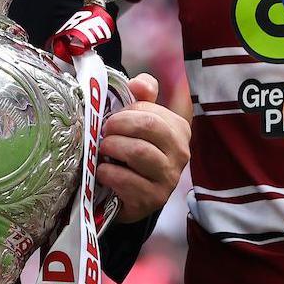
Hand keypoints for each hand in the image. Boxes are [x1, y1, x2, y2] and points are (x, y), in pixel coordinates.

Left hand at [95, 73, 189, 223]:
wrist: (129, 196)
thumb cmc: (132, 152)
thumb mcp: (138, 121)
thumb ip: (142, 95)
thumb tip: (138, 84)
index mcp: (179, 129)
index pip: (149, 110)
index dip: (124, 112)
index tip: (111, 120)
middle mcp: (180, 153)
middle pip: (148, 125)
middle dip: (117, 126)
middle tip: (103, 133)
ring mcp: (169, 178)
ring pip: (138, 152)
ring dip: (112, 148)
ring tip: (102, 150)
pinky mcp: (154, 199)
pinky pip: (127, 180)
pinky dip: (108, 173)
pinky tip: (104, 172)